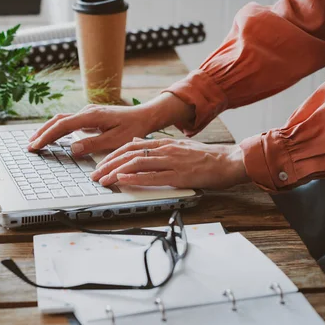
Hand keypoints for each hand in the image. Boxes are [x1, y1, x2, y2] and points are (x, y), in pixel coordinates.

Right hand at [27, 93, 194, 154]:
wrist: (145, 116)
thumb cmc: (134, 128)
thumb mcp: (116, 140)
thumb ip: (93, 144)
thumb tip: (73, 148)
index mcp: (92, 116)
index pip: (63, 126)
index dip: (47, 136)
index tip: (36, 145)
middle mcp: (87, 111)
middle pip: (58, 120)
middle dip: (42, 133)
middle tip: (30, 145)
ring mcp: (88, 112)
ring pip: (62, 120)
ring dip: (48, 130)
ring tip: (36, 141)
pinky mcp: (90, 116)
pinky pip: (69, 121)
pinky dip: (57, 128)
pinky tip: (52, 136)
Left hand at [90, 138, 249, 189]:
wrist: (230, 160)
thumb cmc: (207, 157)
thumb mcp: (180, 147)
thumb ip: (159, 147)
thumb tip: (138, 145)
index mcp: (164, 143)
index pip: (131, 146)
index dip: (112, 155)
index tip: (100, 164)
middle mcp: (165, 149)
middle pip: (129, 154)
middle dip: (108, 164)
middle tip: (94, 175)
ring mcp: (172, 161)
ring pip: (137, 164)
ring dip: (116, 172)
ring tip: (103, 180)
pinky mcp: (180, 175)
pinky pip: (153, 176)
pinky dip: (135, 178)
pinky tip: (123, 181)